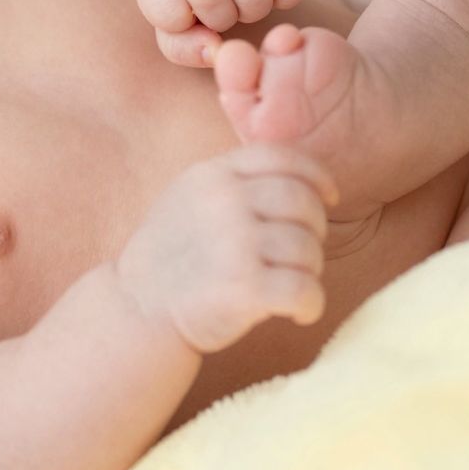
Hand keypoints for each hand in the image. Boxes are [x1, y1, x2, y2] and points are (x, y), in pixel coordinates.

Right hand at [116, 146, 334, 353]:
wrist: (139, 308)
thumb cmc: (174, 255)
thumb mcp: (190, 195)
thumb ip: (234, 179)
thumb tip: (298, 176)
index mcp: (214, 174)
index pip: (283, 156)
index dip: (316, 176)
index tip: (329, 198)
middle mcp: (225, 202)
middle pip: (303, 202)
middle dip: (315, 229)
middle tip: (303, 253)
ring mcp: (235, 244)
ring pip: (308, 248)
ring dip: (311, 271)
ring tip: (293, 284)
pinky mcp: (244, 288)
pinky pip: (305, 290)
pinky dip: (311, 304)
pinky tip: (300, 312)